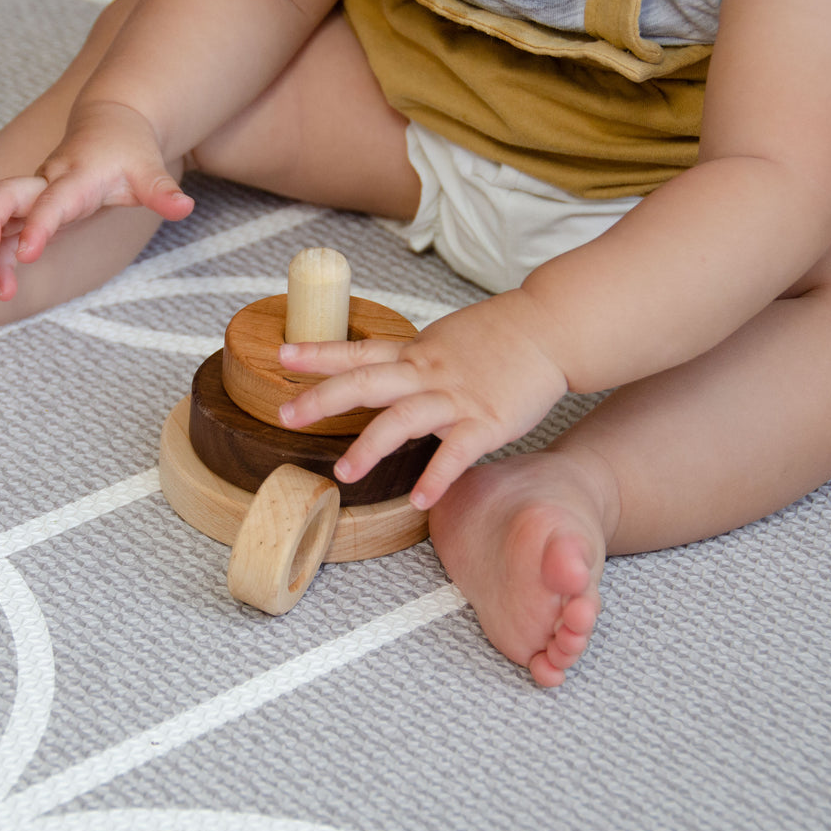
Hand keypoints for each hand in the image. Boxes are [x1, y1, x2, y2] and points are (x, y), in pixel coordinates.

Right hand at [0, 100, 194, 299]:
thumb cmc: (129, 150)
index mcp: (75, 176)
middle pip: (4, 196)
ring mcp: (35, 195)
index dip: (37, 225)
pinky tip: (3, 286)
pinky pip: (6, 233)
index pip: (51, 201)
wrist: (111, 125)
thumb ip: (162, 191)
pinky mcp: (31, 209)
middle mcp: (46, 183)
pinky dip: (0, 258)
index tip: (28, 253)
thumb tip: (184, 207)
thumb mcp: (150, 170)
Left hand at [277, 289, 568, 508]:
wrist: (551, 329)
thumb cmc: (500, 336)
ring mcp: (455, 398)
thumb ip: (412, 359)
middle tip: (285, 415)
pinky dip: (437, 477)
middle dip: (322, 399)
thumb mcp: (444, 338)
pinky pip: (456, 453)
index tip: (280, 356)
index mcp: (415, 353)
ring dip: (369, 447)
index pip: (358, 350)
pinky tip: (420, 501)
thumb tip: (385, 368)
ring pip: (402, 420)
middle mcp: (427, 373)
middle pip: (365, 383)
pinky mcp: (486, 422)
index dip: (318, 354)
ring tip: (343, 474)